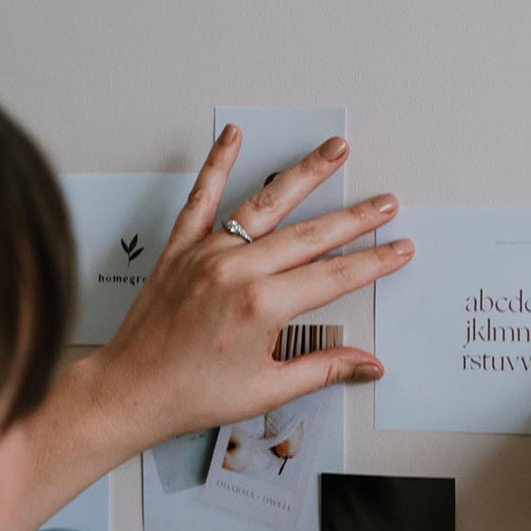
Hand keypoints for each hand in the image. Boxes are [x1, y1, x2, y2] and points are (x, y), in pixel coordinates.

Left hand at [88, 126, 412, 446]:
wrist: (131, 391)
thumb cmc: (191, 394)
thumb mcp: (268, 389)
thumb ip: (323, 369)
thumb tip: (369, 365)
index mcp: (262, 307)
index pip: (334, 276)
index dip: (373, 262)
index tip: (400, 248)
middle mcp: (236, 271)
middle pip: (311, 235)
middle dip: (356, 217)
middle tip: (386, 202)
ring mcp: (207, 254)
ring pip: (265, 204)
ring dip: (305, 175)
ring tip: (335, 150)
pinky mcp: (179, 249)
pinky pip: (201, 198)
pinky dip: (216, 165)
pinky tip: (232, 136)